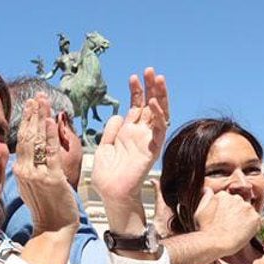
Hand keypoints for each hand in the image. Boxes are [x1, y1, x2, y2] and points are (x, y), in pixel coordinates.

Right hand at [14, 95, 77, 234]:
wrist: (54, 227)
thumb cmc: (47, 207)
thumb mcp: (33, 184)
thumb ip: (30, 168)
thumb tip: (30, 152)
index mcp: (21, 170)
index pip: (23, 140)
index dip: (26, 121)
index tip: (30, 105)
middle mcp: (26, 170)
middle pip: (28, 136)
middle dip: (33, 114)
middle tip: (37, 96)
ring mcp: (37, 174)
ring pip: (37, 140)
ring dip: (41, 118)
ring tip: (43, 101)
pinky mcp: (52, 178)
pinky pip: (50, 153)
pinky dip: (49, 135)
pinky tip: (50, 120)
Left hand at [88, 68, 166, 230]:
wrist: (111, 193)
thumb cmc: (107, 174)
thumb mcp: (104, 146)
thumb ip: (111, 130)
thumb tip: (118, 114)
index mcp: (129, 132)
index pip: (137, 106)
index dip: (136, 91)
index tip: (133, 76)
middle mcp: (141, 134)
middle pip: (150, 106)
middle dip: (151, 87)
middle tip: (151, 70)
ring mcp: (148, 141)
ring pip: (159, 114)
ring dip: (159, 96)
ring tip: (157, 78)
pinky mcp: (152, 150)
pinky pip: (159, 131)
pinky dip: (158, 116)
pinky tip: (153, 102)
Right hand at [193, 189, 261, 256]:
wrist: (215, 243)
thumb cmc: (205, 229)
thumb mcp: (200, 210)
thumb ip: (206, 197)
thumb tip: (208, 189)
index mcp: (223, 195)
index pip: (229, 199)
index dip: (226, 210)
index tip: (223, 217)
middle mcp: (237, 198)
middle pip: (239, 204)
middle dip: (235, 212)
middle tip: (229, 224)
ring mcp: (247, 207)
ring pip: (248, 212)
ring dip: (244, 218)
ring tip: (235, 229)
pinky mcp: (255, 218)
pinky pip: (256, 221)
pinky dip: (251, 226)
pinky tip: (241, 232)